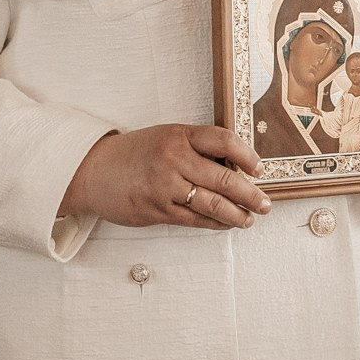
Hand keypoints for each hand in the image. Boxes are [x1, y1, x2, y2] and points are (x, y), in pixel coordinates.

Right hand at [60, 125, 270, 229]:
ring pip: (212, 204)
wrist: (94, 171)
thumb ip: (196, 148)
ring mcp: (165, 186)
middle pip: (224, 177)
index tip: (259, 169)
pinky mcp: (157, 210)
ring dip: (237, 214)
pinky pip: (195, 220)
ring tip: (250, 219)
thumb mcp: (166, 138)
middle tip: (265, 204)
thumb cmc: (135, 154)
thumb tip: (236, 166)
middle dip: (250, 194)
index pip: (223, 140)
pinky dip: (215, 224)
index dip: (246, 155)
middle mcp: (173, 159)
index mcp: (179, 135)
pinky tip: (226, 224)